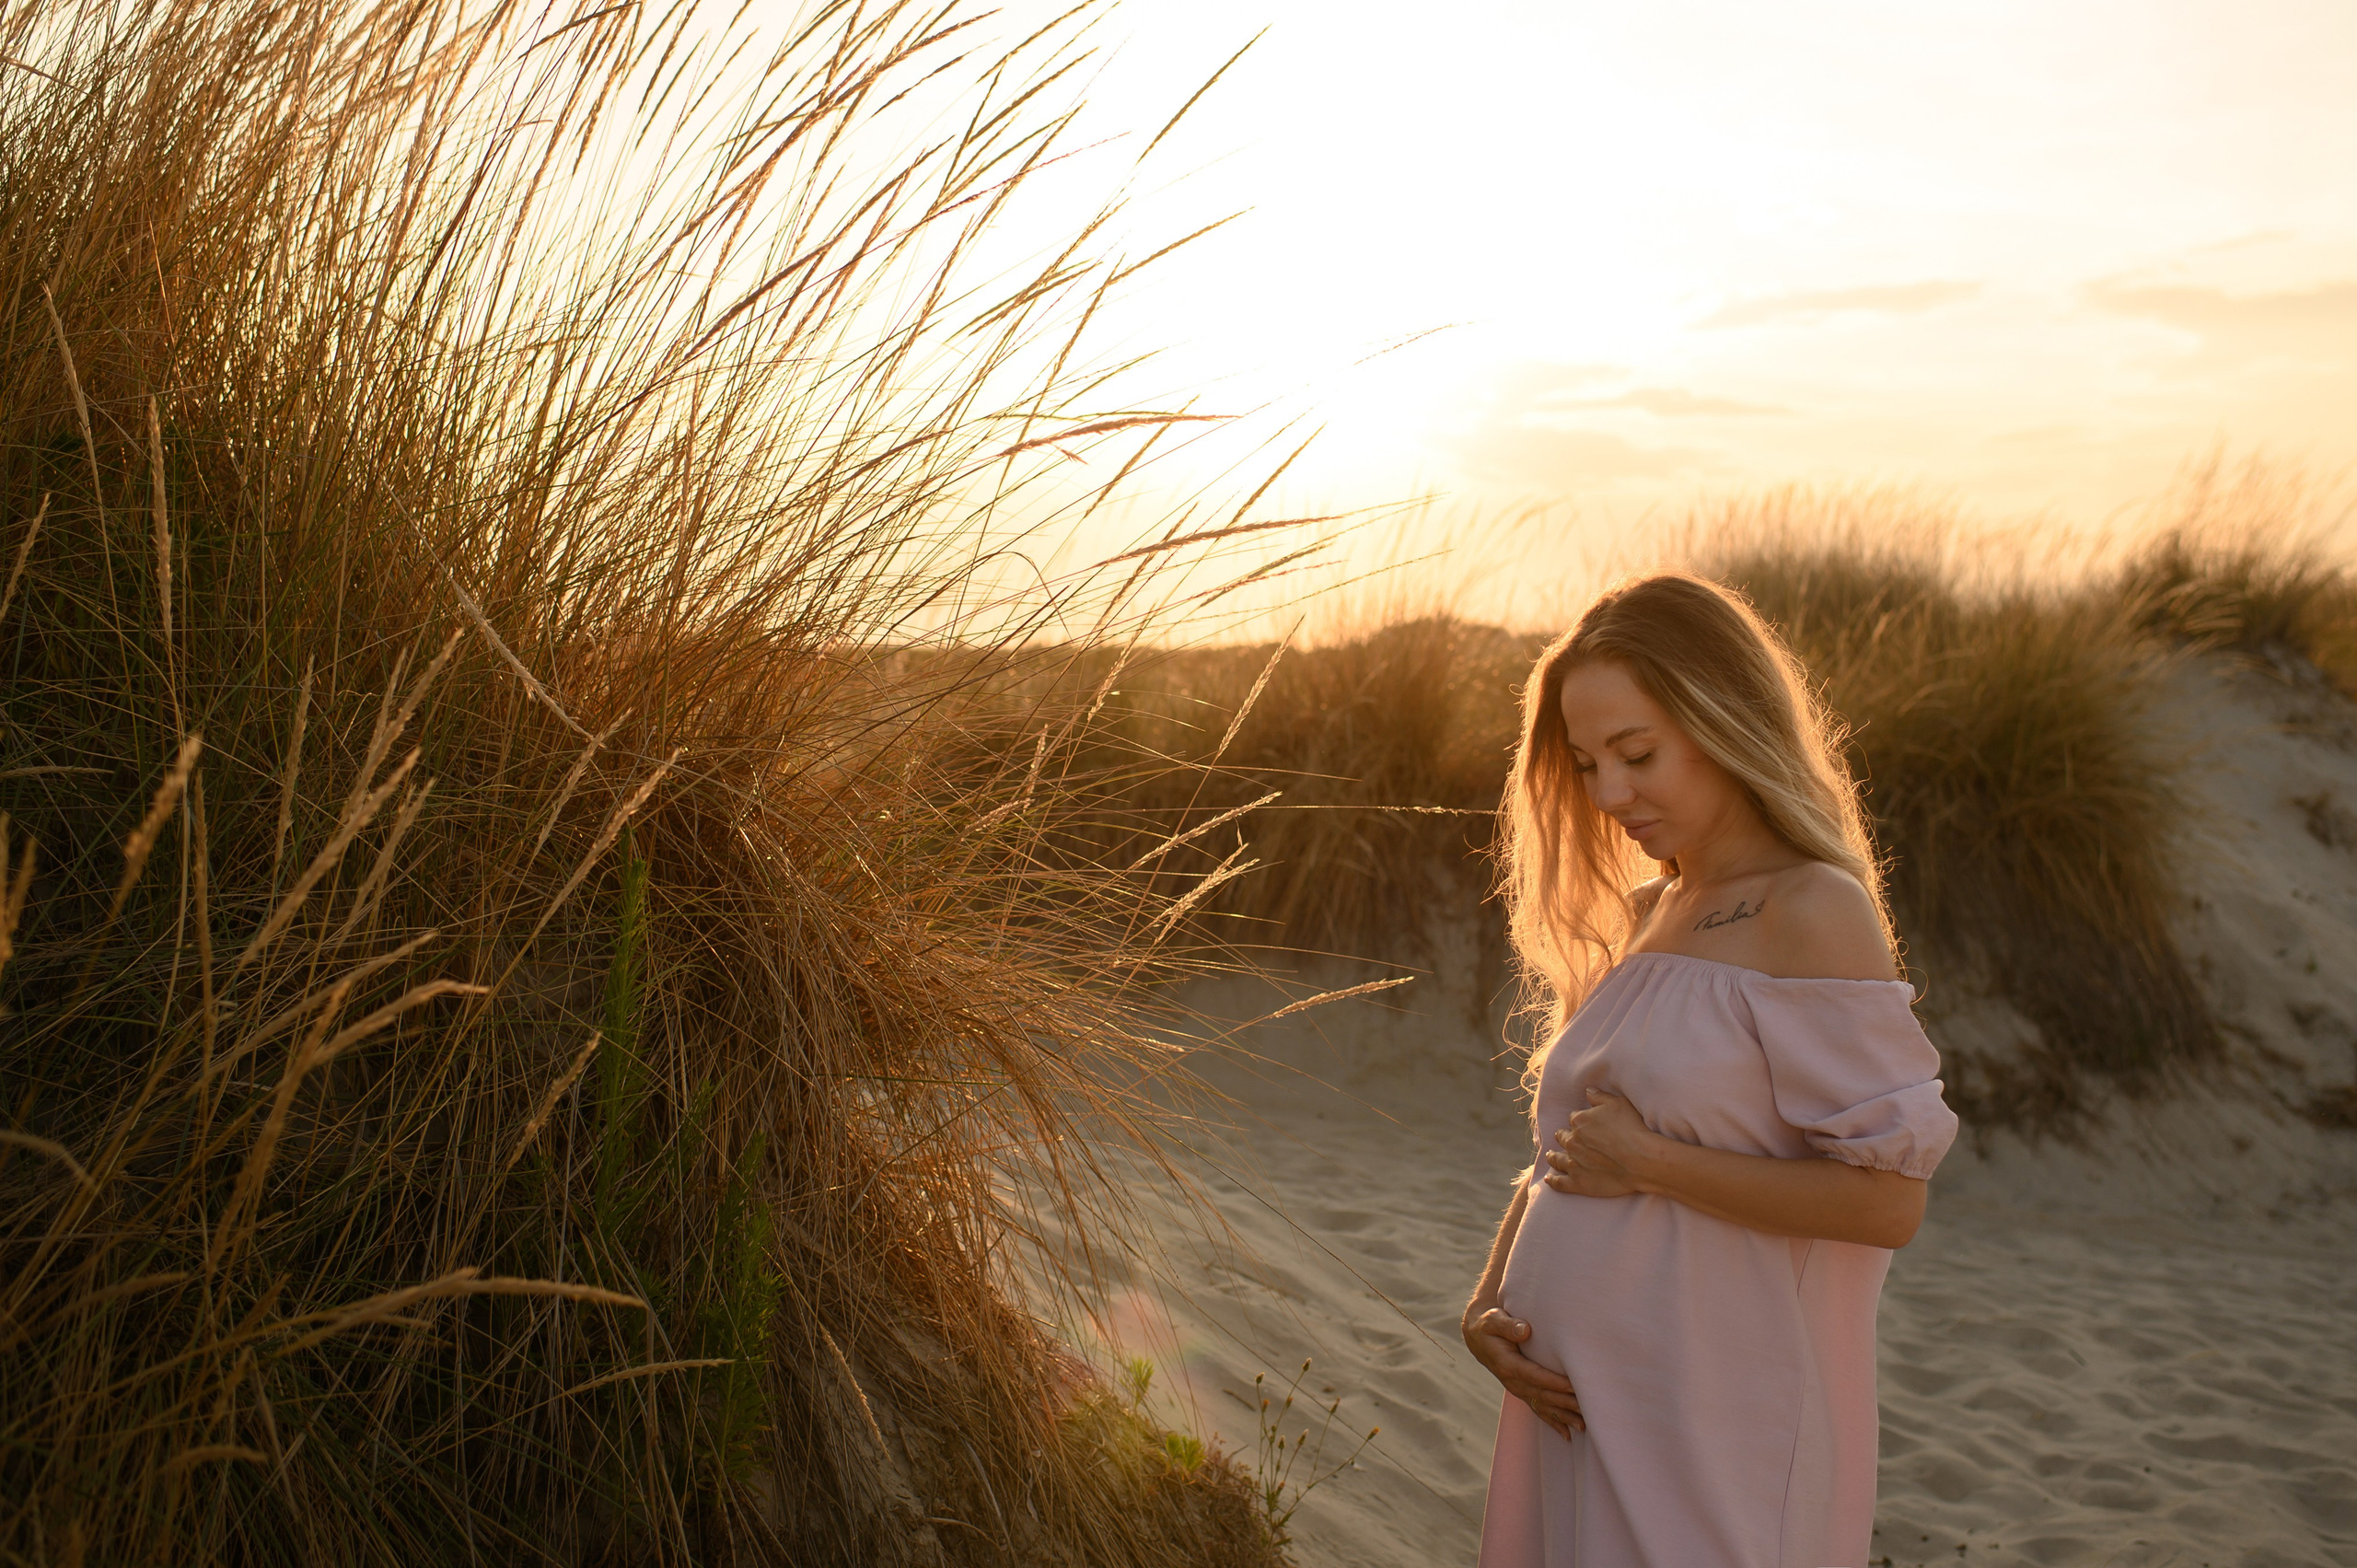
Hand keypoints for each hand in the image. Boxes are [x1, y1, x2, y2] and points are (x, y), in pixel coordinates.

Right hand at [1461, 1306, 1583, 1438]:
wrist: (1479, 1338)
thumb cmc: (1489, 1326)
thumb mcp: (1493, 1320)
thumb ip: (1508, 1325)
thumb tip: (1525, 1330)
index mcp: (1507, 1365)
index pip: (1534, 1376)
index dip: (1554, 1382)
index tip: (1573, 1386)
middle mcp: (1512, 1382)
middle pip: (1542, 1395)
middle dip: (1565, 1403)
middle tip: (1588, 1408)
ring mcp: (1518, 1389)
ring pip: (1543, 1406)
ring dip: (1563, 1417)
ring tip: (1584, 1426)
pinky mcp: (1522, 1392)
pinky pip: (1538, 1409)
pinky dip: (1553, 1422)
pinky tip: (1567, 1434)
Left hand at [1542, 1087, 1658, 1198]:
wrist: (1641, 1160)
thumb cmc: (1632, 1129)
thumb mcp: (1618, 1104)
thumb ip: (1599, 1097)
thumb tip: (1587, 1090)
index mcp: (1579, 1121)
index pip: (1573, 1119)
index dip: (1579, 1121)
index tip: (1584, 1125)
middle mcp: (1572, 1141)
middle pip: (1563, 1138)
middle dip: (1564, 1137)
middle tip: (1562, 1138)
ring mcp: (1573, 1163)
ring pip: (1557, 1159)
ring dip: (1553, 1156)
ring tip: (1550, 1155)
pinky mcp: (1578, 1183)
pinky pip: (1559, 1182)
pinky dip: (1552, 1180)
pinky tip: (1548, 1178)